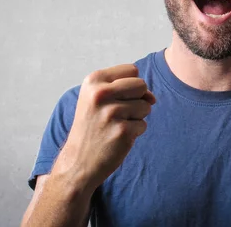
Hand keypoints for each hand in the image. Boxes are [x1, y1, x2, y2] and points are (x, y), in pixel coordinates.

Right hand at [53, 64, 155, 191]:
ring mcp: (111, 112)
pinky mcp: (122, 131)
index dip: (130, 86)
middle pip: (141, 85)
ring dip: (136, 117)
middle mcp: (100, 94)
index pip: (132, 70)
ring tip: (115, 126)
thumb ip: (127, 88)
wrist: (78, 161)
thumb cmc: (93, 126)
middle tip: (117, 113)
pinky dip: (134, 132)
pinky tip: (117, 138)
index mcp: (93, 80)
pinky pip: (143, 125)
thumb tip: (152, 98)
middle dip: (137, 99)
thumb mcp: (98, 98)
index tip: (114, 99)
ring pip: (146, 106)